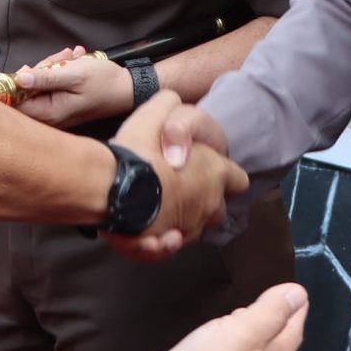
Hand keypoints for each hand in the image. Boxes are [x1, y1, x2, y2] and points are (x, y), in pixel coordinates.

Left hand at [9, 51, 129, 128]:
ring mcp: (57, 111)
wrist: (128, 89)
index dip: (18, 83)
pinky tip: (75, 61)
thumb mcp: (74, 74)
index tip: (31, 68)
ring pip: (41, 85)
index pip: (16, 102)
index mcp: (50, 113)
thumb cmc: (104, 82)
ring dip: (54, 66)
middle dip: (41, 69)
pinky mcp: (63, 104)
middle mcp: (51, 116)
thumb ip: (45, 78)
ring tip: (72, 57)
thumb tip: (18, 78)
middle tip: (61, 56)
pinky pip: (52, 86)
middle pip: (28, 91)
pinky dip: (61, 71)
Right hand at [109, 93, 245, 259]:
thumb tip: (173, 104)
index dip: (225, 176)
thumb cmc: (136, 153)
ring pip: (196, 229)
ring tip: (160, 208)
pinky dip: (163, 241)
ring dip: (184, 220)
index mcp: (214, 173)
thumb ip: (168, 106)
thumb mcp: (153, 114)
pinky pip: (170, 246)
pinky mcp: (167, 246)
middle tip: (180, 190)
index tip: (207, 172)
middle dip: (205, 202)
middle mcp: (209, 204)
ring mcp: (190, 228)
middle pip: (219, 209)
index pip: (238, 179)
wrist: (111, 191)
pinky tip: (148, 230)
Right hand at [121, 280, 307, 350]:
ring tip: (247, 321)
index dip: (296, 310)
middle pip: (274, 349)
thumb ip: (270, 313)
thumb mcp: (243, 333)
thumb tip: (298, 294)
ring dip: (253, 338)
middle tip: (277, 305)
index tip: (298, 293)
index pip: (291, 333)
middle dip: (278, 325)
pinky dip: (229, 350)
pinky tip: (216, 347)